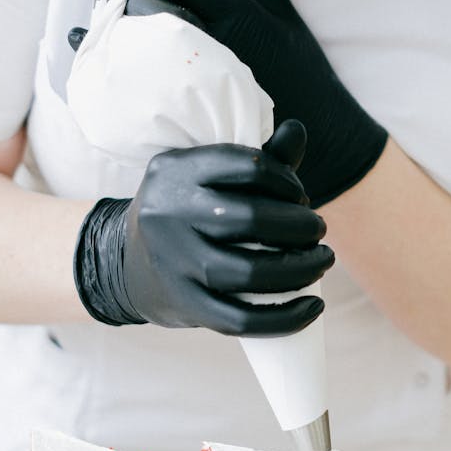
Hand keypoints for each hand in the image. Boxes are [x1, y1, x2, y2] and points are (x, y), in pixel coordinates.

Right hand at [73, 121, 333, 335]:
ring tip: (322, 260)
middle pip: (252, 219)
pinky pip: (240, 319)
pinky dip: (285, 318)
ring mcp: (174, 263)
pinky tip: (313, 306)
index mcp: (177, 170)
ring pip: (249, 272)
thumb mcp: (208, 176)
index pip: (248, 166)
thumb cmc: (189, 212)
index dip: (287, 181)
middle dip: (301, 226)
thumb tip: (298, 131)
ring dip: (301, 268)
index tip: (300, 196)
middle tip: (318, 230)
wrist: (128, 264)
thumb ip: (256, 159)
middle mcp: (170, 214)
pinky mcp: (184, 304)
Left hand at [116, 0, 387, 206]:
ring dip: (122, 33)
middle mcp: (214, 47)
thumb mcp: (282, 16)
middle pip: (150, 12)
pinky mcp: (191, 114)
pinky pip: (146, 86)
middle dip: (129, 0)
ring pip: (141, 48)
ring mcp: (199, 83)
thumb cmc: (302, 70)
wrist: (320, 135)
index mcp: (239, 17)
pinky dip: (124, 71)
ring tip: (117, 28)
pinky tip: (110, 64)